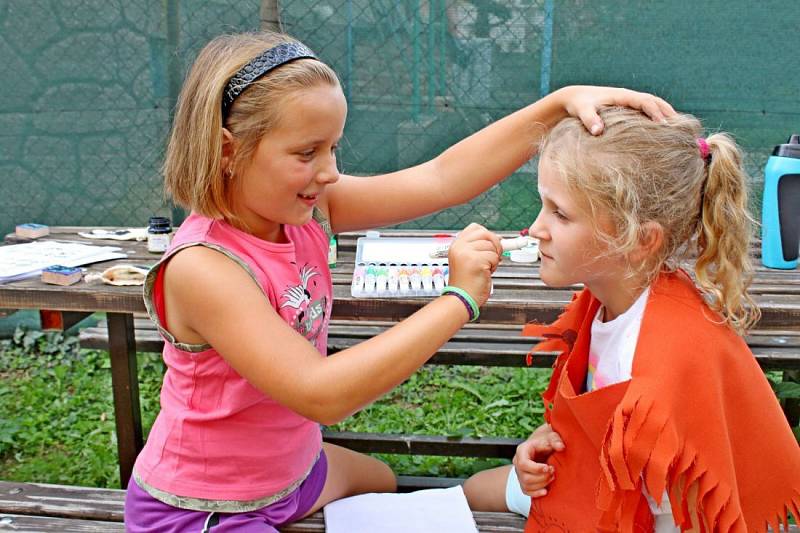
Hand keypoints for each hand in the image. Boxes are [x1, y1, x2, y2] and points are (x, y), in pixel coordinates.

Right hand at [446, 223, 501, 306]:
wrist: (461, 299)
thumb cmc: (466, 284)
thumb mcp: (468, 260)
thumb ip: (478, 248)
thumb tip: (498, 240)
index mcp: (456, 245)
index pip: (475, 228)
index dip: (487, 235)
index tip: (493, 244)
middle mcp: (459, 247)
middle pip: (486, 233)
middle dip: (495, 244)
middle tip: (494, 257)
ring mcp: (466, 253)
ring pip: (492, 246)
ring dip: (494, 258)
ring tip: (485, 268)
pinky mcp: (476, 261)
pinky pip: (494, 257)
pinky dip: (494, 266)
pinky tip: (485, 273)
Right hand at [512, 423, 564, 497]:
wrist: (543, 445)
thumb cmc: (547, 441)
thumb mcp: (552, 436)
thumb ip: (556, 440)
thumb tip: (561, 447)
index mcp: (522, 450)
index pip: (523, 463)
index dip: (536, 469)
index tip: (549, 467)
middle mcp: (517, 462)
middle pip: (525, 477)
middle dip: (541, 478)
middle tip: (553, 471)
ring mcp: (519, 473)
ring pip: (526, 485)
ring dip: (541, 484)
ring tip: (552, 477)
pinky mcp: (524, 481)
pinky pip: (526, 491)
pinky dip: (536, 493)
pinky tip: (546, 491)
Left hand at [555, 85, 675, 134]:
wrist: (575, 97)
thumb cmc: (579, 104)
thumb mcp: (582, 111)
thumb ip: (589, 120)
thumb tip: (598, 131)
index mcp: (623, 96)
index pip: (645, 102)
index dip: (656, 112)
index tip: (664, 126)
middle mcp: (630, 97)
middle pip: (656, 102)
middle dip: (669, 113)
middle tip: (682, 128)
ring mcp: (630, 102)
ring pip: (654, 105)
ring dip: (667, 114)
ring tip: (679, 130)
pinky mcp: (628, 108)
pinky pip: (648, 110)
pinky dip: (659, 117)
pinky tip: (664, 130)